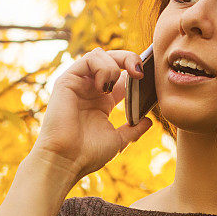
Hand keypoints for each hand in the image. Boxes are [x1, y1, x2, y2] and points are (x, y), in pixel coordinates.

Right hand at [29, 47, 152, 181]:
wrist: (66, 161)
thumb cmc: (88, 154)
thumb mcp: (118, 141)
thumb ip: (134, 129)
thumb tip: (149, 121)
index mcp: (103, 101)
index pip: (122, 75)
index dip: (136, 71)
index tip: (150, 77)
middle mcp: (91, 89)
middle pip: (112, 59)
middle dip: (129, 58)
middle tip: (140, 72)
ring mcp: (79, 83)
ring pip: (99, 54)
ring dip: (115, 65)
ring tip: (114, 86)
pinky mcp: (67, 81)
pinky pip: (88, 59)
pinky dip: (102, 67)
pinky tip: (103, 87)